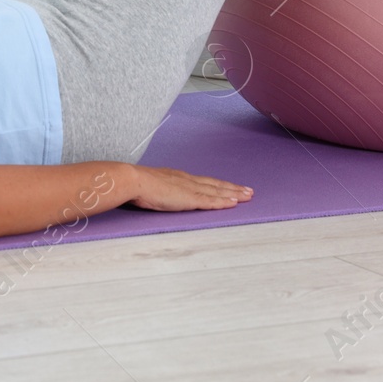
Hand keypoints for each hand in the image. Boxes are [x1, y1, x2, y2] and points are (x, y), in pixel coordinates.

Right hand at [125, 165, 252, 211]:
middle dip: (233, 188)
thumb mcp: (151, 187)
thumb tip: (154, 196)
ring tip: (248, 196)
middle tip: (249, 191)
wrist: (133, 180)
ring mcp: (189, 188)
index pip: (204, 182)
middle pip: (216, 184)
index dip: (219, 185)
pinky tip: (234, 203)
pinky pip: (210, 200)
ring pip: (217, 191)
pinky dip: (223, 202)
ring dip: (234, 194)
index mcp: (179, 178)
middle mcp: (188, 180)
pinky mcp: (189, 198)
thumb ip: (158, 191)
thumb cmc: (136, 184)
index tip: (231, 187)